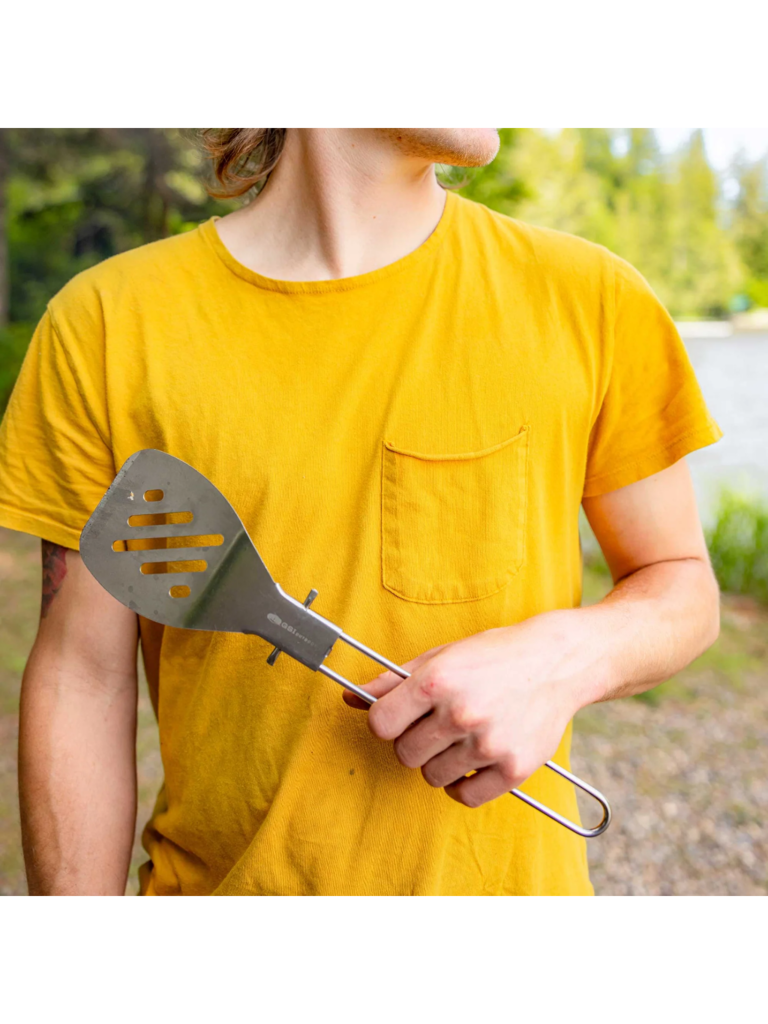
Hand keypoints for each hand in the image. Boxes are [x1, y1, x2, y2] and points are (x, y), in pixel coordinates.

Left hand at [344, 611, 598, 807]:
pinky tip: (473, 760)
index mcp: (437, 681)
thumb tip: (350, 697)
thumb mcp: (441, 656)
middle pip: (404, 753)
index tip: (399, 717)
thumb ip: (393, 681)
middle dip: (413, 740)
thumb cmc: (494, 655)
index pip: (380, 725)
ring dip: (439, 761)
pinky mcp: (513, 769)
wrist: (558, 661)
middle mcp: (461, 713)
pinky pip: (464, 796)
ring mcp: (488, 743)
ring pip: (431, 776)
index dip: (385, 722)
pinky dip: (462, 784)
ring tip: (461, 736)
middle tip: (436, 724)